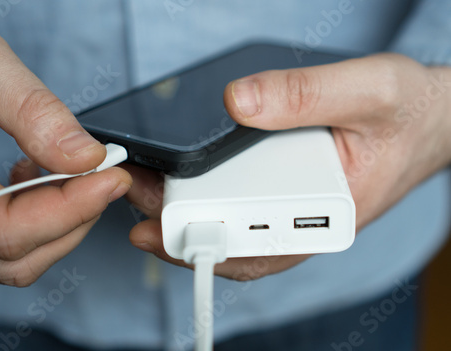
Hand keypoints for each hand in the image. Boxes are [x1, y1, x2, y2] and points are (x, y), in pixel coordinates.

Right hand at [0, 13, 131, 285]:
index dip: (72, 209)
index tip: (113, 178)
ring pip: (11, 258)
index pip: (6, 229)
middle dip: (73, 219)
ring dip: (58, 223)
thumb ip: (32, 112)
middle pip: (15, 257)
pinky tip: (33, 173)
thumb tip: (87, 158)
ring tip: (72, 174)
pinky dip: (34, 217)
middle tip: (105, 176)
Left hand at [126, 53, 450, 280]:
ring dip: (191, 217)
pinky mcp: (288, 193)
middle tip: (139, 200)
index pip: (262, 245)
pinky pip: (244, 209)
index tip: (161, 228)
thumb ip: (307, 95)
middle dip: (185, 228)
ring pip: (237, 231)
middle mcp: (308, 221)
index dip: (209, 239)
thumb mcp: (369, 91)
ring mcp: (296, 210)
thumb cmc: (408, 113)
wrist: (427, 120)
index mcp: (332, 212)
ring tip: (149, 193)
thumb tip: (239, 103)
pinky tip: (183, 188)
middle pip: (238, 241)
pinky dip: (211, 203)